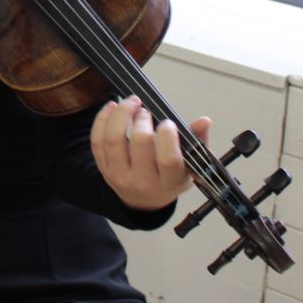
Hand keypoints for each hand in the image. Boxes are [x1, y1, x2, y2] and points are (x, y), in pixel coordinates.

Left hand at [91, 97, 210, 211]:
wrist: (143, 201)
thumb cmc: (170, 178)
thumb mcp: (190, 166)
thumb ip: (198, 142)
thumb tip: (205, 120)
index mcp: (169, 181)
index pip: (168, 159)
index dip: (168, 136)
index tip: (168, 122)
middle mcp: (143, 181)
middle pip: (140, 144)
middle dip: (143, 119)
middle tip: (146, 110)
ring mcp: (119, 175)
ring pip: (113, 139)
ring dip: (121, 114)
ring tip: (131, 102)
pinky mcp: (103, 168)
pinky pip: (96, 141)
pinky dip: (102, 119)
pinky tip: (112, 106)